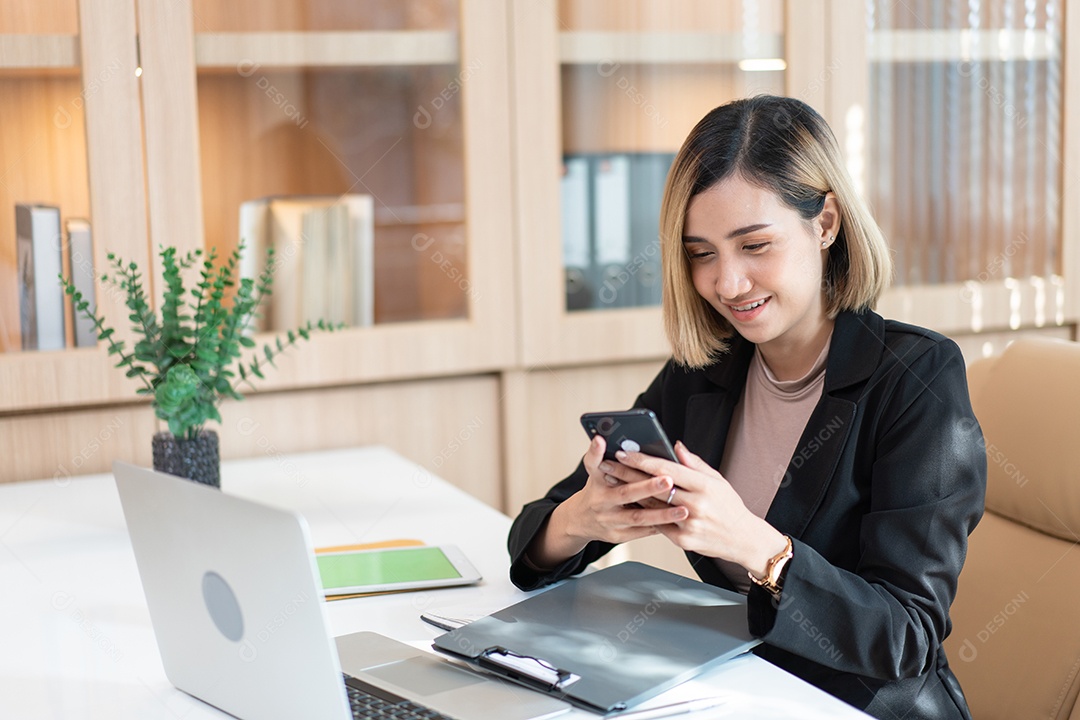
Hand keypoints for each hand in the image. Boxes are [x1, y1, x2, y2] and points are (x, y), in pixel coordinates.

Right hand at [527, 435, 688, 567]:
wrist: (581, 521)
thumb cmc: (597, 490)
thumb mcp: (596, 471)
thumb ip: (602, 456)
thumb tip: (605, 437)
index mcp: (596, 481)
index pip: (594, 464)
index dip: (596, 452)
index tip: (602, 439)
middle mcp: (601, 501)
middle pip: (624, 493)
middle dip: (647, 487)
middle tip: (667, 480)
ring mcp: (609, 521)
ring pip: (637, 517)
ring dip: (661, 514)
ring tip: (683, 511)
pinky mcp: (618, 536)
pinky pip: (642, 531)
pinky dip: (660, 527)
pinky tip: (676, 524)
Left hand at [613, 441, 787, 575]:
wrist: (743, 539)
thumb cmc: (729, 506)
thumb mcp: (717, 480)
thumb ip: (694, 463)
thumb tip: (676, 445)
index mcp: (705, 486)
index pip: (667, 469)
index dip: (643, 460)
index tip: (625, 452)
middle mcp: (696, 504)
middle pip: (655, 487)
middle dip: (628, 474)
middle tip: (609, 464)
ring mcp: (689, 524)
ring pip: (653, 506)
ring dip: (631, 493)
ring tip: (613, 481)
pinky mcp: (684, 540)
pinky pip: (659, 524)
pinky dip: (645, 513)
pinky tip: (629, 503)